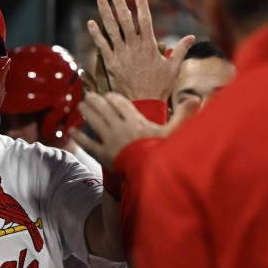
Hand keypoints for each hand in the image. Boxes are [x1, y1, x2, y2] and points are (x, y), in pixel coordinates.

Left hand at [71, 92, 199, 166]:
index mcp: (135, 120)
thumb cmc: (163, 152)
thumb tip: (197, 98)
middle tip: (88, 96)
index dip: (114, 98)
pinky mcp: (102, 155)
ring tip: (80, 106)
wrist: (148, 171)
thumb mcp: (175, 132)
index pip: (121, 104)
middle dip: (96, 101)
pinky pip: (88, 143)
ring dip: (86, 113)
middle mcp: (119, 127)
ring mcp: (109, 140)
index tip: (109, 95)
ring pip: (94, 122)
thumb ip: (184, 115)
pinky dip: (79, 137)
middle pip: (104, 110)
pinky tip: (70, 132)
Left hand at [86, 0, 193, 100]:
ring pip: (111, 30)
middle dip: (119, 3)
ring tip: (100, 0)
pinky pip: (102, 46)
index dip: (141, 5)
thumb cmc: (160, 87)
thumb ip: (180, 49)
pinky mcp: (111, 64)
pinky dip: (96, 34)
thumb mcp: (173, 67)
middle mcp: (134, 47)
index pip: (145, 20)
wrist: (144, 104)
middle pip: (125, 20)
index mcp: (149, 46)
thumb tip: (192, 36)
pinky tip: (91, 22)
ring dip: (105, 14)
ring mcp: (121, 55)